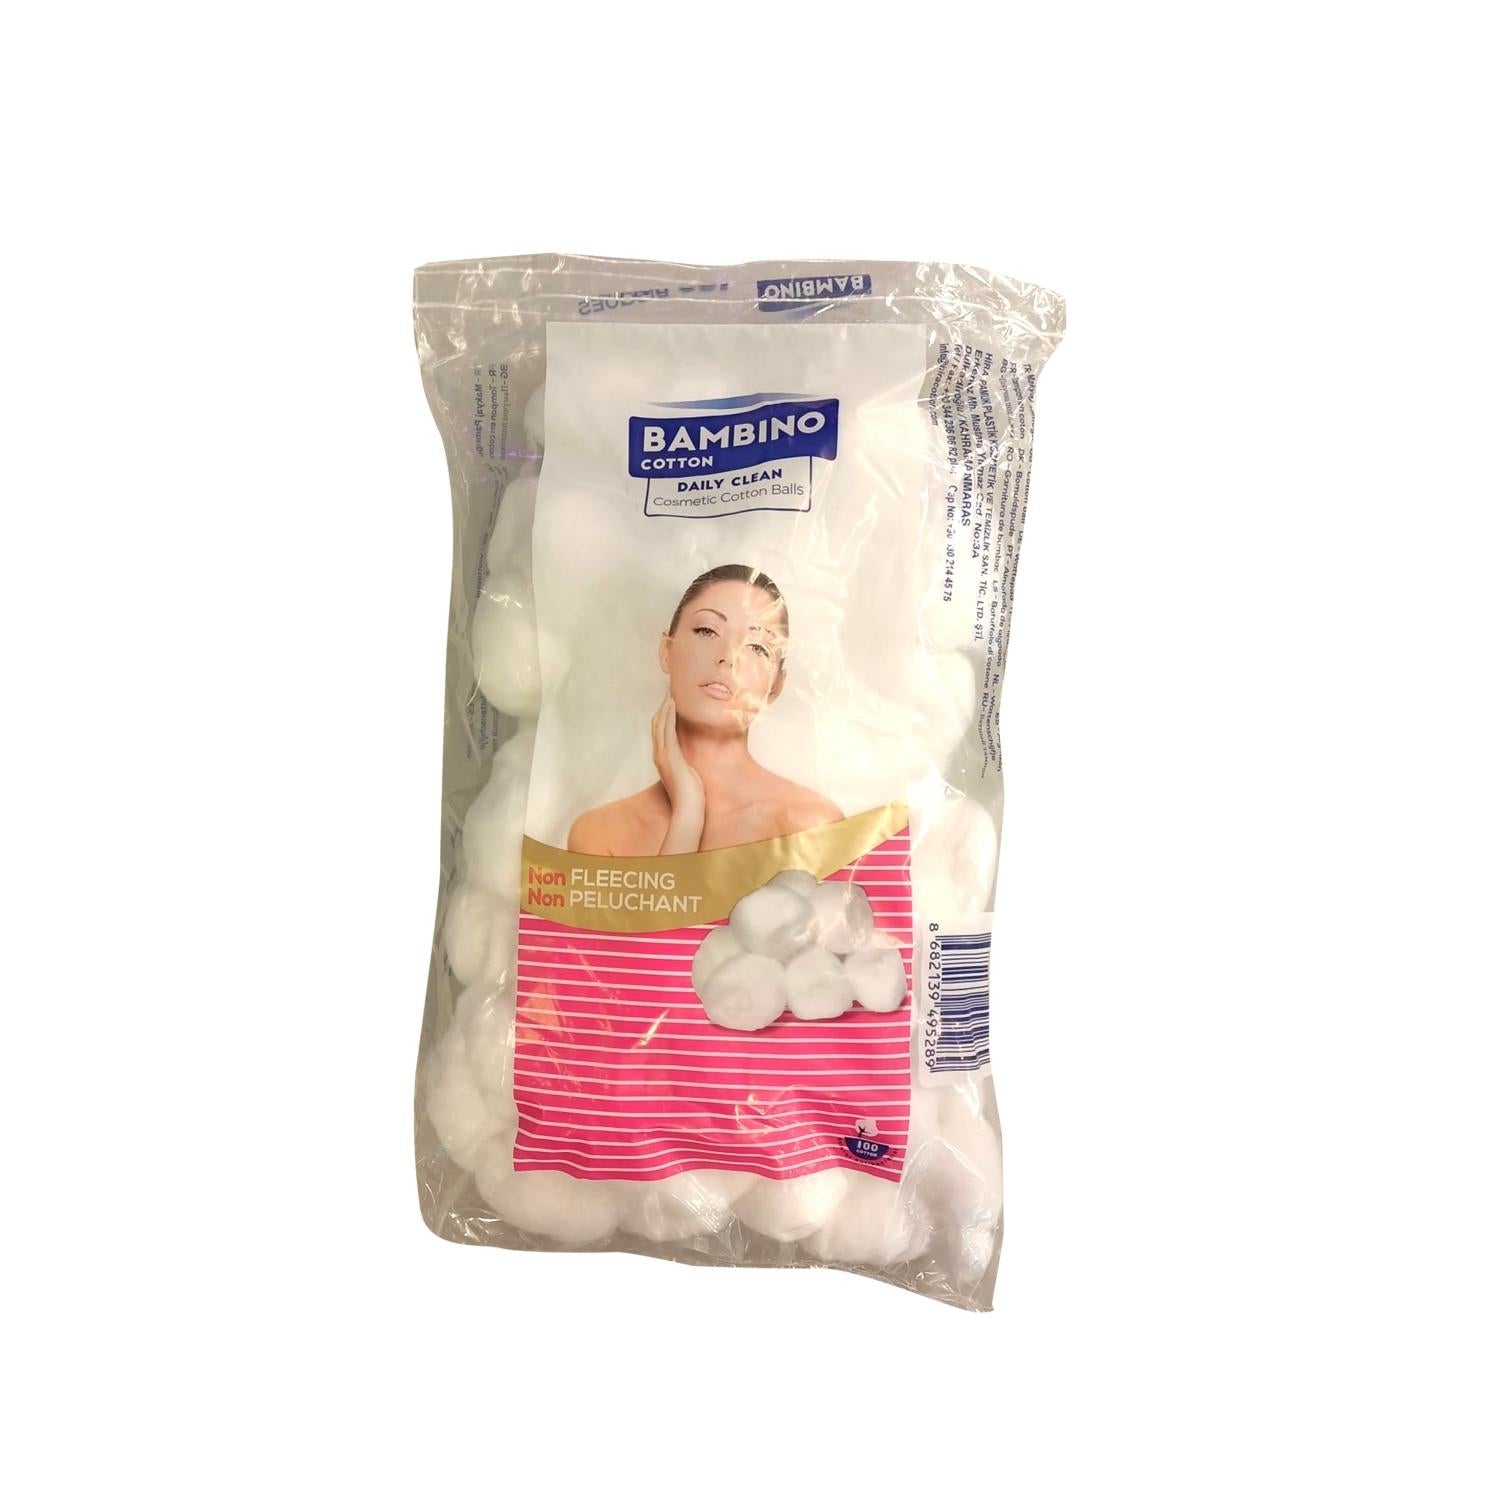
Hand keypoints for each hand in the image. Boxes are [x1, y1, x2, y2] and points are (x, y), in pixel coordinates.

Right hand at [652, 694, 704, 852]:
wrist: (688, 810)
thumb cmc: (692, 797)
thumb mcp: (689, 775)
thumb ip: (688, 765)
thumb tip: (694, 762)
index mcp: (663, 760)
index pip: (659, 732)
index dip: (663, 716)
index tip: (669, 703)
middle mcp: (659, 755)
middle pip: (656, 725)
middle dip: (662, 708)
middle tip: (668, 692)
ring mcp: (662, 755)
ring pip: (660, 725)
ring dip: (665, 708)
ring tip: (671, 693)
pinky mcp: (670, 756)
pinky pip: (667, 730)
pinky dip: (669, 716)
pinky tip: (674, 705)